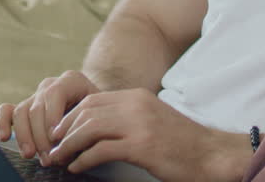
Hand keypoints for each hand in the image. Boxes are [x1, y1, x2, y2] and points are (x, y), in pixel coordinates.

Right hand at [0, 70, 100, 164]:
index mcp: (72, 81)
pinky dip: (2, 123)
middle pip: (38, 107)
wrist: (96, 113)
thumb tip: (68, 148)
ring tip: (31, 155)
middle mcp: (51, 85)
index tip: (57, 138)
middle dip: (41, 136)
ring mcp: (35, 96)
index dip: (53, 116)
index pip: (56, 93)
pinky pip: (7, 111)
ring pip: (22, 112)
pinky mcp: (23, 108)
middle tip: (49, 158)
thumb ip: (86, 126)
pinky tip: (5, 138)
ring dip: (24, 136)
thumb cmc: (100, 116)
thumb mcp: (99, 116)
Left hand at [45, 88, 249, 181]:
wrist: (211, 154)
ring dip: (69, 145)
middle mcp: (136, 105)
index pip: (92, 100)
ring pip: (89, 129)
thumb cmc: (181, 143)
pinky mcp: (141, 146)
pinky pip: (100, 150)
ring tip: (60, 158)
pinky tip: (77, 167)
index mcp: (137, 97)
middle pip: (86, 112)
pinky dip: (83, 159)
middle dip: (64, 131)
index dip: (70, 117)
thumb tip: (97, 129)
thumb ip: (128, 118)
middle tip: (53, 147)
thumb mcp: (152, 120)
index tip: (59, 133)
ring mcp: (139, 125)